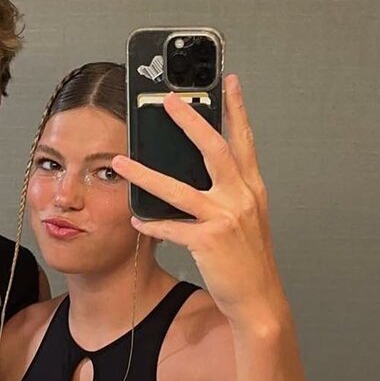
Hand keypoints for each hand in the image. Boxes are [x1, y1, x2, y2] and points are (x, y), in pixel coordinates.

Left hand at [111, 75, 283, 323]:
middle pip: (214, 149)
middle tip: (168, 100)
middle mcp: (241, 197)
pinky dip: (152, 224)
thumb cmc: (249, 261)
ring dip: (145, 174)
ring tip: (121, 162)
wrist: (258, 299)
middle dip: (190, 121)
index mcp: (251, 189)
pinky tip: (135, 220)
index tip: (230, 81)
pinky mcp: (208, 242)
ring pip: (179, 189)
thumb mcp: (247, 219)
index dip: (237, 109)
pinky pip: (172, 228)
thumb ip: (230, 193)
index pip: (243, 140)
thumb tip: (200, 174)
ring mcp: (225, 219)